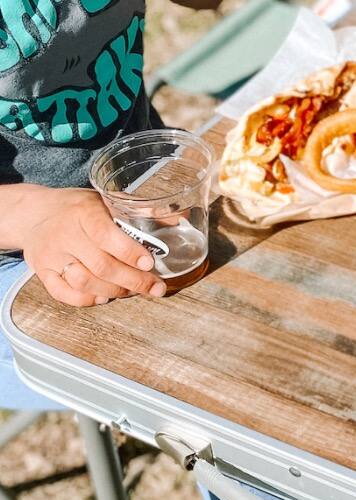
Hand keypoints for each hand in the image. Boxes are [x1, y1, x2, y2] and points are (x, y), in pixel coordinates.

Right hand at [20, 188, 166, 305]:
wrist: (34, 213)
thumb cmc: (77, 207)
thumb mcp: (104, 200)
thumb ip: (136, 212)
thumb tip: (178, 220)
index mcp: (84, 212)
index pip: (106, 236)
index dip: (130, 252)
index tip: (150, 263)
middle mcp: (65, 234)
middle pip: (101, 265)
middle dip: (133, 280)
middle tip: (155, 287)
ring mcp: (51, 255)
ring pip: (84, 282)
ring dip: (114, 291)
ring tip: (133, 291)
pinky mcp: (41, 272)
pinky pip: (63, 294)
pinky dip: (87, 300)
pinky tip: (105, 296)